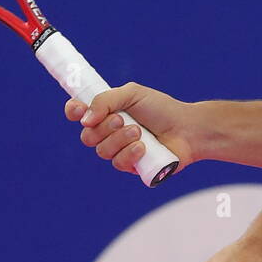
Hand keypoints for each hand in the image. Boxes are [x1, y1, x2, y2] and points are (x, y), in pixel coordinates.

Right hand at [64, 83, 201, 175]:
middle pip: (87, 136)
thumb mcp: (133, 94)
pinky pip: (117, 163)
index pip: (79, 114)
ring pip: (101, 151)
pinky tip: (144, 147)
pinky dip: (130, 153)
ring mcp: (119, 151)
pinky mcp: (130, 167)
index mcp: (107, 112)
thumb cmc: (162, 109)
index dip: (73, 112)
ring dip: (119, 139)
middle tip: (123, 119)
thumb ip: (106, 100)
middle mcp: (109, 133)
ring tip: (140, 132)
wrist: (187, 129)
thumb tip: (84, 119)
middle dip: (103, 127)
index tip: (77, 109)